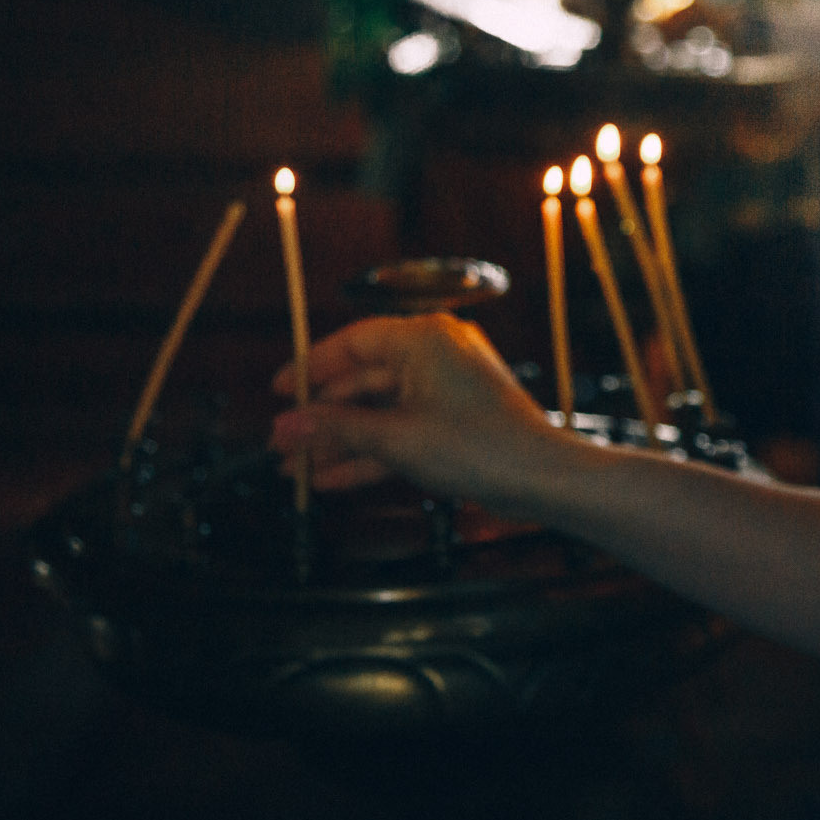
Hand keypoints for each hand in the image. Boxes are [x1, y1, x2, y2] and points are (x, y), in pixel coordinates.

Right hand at [269, 313, 568, 508]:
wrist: (540, 477)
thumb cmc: (481, 446)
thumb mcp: (396, 437)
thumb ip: (336, 429)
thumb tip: (287, 425)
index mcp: (424, 339)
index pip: (353, 341)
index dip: (312, 367)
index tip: (280, 391)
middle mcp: (436, 355)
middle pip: (362, 380)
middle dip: (320, 417)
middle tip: (280, 443)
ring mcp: (446, 390)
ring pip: (378, 411)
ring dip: (338, 442)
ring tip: (295, 470)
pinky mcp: (453, 422)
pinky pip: (399, 431)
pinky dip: (367, 454)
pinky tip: (330, 479)